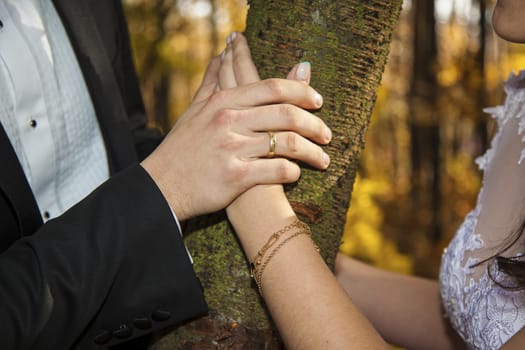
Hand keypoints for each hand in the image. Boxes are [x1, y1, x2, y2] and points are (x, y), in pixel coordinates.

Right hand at [141, 33, 330, 220]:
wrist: (162, 186)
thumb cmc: (182, 148)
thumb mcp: (195, 110)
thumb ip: (212, 82)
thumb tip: (221, 55)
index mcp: (223, 102)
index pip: (271, 88)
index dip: (301, 91)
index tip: (318, 100)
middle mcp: (229, 121)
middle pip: (286, 114)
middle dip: (315, 124)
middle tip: (327, 134)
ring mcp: (232, 148)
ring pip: (288, 143)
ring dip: (313, 152)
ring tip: (323, 159)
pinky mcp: (236, 177)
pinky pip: (277, 171)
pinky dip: (293, 172)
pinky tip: (297, 174)